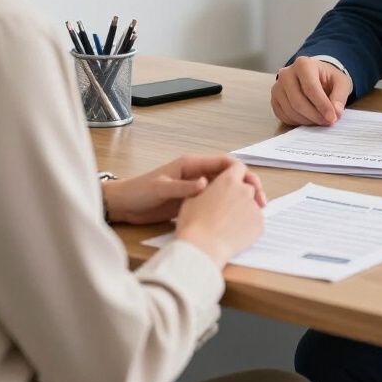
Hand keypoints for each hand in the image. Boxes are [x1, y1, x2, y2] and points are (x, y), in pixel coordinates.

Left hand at [103, 154, 265, 224]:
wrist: (122, 205)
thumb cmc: (138, 191)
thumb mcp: (160, 188)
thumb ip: (183, 186)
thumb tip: (205, 183)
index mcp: (191, 165)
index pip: (224, 163)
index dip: (241, 172)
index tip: (253, 185)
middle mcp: (195, 174)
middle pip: (228, 177)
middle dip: (245, 186)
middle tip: (259, 201)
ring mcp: (194, 188)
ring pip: (223, 191)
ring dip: (238, 199)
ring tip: (252, 212)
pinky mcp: (191, 202)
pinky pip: (213, 202)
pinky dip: (225, 208)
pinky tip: (233, 219)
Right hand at [174, 160, 265, 266]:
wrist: (202, 249)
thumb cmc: (193, 225)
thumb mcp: (192, 198)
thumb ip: (206, 188)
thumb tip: (209, 186)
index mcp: (228, 180)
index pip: (239, 167)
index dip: (236, 174)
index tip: (234, 181)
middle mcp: (244, 191)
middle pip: (248, 187)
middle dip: (241, 194)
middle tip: (231, 207)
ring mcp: (254, 208)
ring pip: (253, 205)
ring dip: (245, 210)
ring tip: (230, 224)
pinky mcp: (259, 225)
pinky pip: (257, 222)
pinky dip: (249, 226)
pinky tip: (235, 233)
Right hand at [271, 56, 351, 126]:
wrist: (314, 76)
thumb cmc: (327, 78)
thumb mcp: (340, 82)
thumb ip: (340, 96)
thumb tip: (336, 112)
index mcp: (303, 64)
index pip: (310, 88)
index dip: (322, 105)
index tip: (332, 118)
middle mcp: (286, 73)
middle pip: (298, 101)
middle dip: (314, 115)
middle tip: (328, 122)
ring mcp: (277, 87)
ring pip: (290, 110)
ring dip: (307, 120)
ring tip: (320, 120)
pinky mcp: (274, 99)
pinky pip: (283, 116)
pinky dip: (298, 122)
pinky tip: (309, 119)